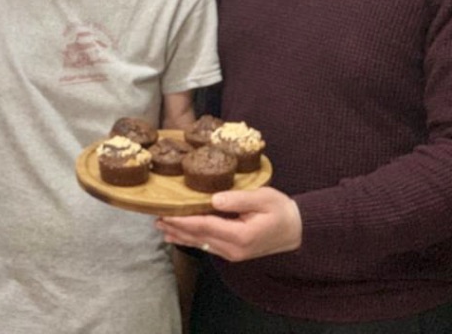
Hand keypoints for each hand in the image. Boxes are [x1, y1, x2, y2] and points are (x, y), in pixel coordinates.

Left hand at [155, 187, 302, 262]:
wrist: (296, 230)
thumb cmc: (281, 210)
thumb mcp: (264, 198)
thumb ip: (239, 199)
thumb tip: (214, 199)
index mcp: (240, 235)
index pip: (205, 226)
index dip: (184, 219)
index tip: (166, 212)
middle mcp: (233, 249)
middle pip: (198, 236)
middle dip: (176, 226)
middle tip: (155, 217)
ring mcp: (232, 253)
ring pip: (200, 243)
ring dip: (179, 234)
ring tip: (160, 226)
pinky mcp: (232, 252)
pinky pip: (206, 246)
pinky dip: (190, 240)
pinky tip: (177, 236)